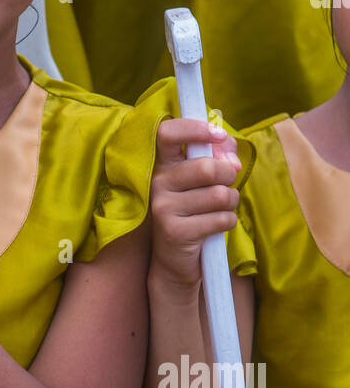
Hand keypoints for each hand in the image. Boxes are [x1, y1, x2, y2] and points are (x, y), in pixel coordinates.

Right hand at [150, 118, 242, 289]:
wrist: (175, 259)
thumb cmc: (195, 211)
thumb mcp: (204, 180)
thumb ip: (220, 156)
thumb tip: (231, 157)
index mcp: (162, 164)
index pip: (167, 133)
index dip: (194, 128)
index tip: (218, 135)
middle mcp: (157, 182)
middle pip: (207, 167)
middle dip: (229, 175)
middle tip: (228, 183)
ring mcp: (162, 208)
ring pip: (220, 195)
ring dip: (231, 202)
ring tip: (220, 209)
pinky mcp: (175, 232)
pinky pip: (221, 219)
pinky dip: (228, 222)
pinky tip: (215, 226)